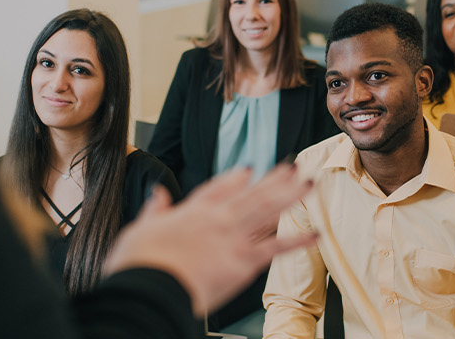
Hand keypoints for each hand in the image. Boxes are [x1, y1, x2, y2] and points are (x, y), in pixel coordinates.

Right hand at [102, 165, 315, 313]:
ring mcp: (232, 237)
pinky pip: (276, 248)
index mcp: (191, 212)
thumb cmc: (140, 265)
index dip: (235, 179)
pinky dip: (297, 241)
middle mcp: (216, 219)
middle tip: (292, 168)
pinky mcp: (243, 261)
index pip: (218, 189)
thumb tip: (156, 195)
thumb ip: (153, 211)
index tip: (248, 169)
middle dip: (274, 180)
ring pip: (268, 211)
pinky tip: (315, 234)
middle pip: (251, 194)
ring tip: (308, 185)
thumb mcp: (138, 230)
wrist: (150, 286)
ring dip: (291, 197)